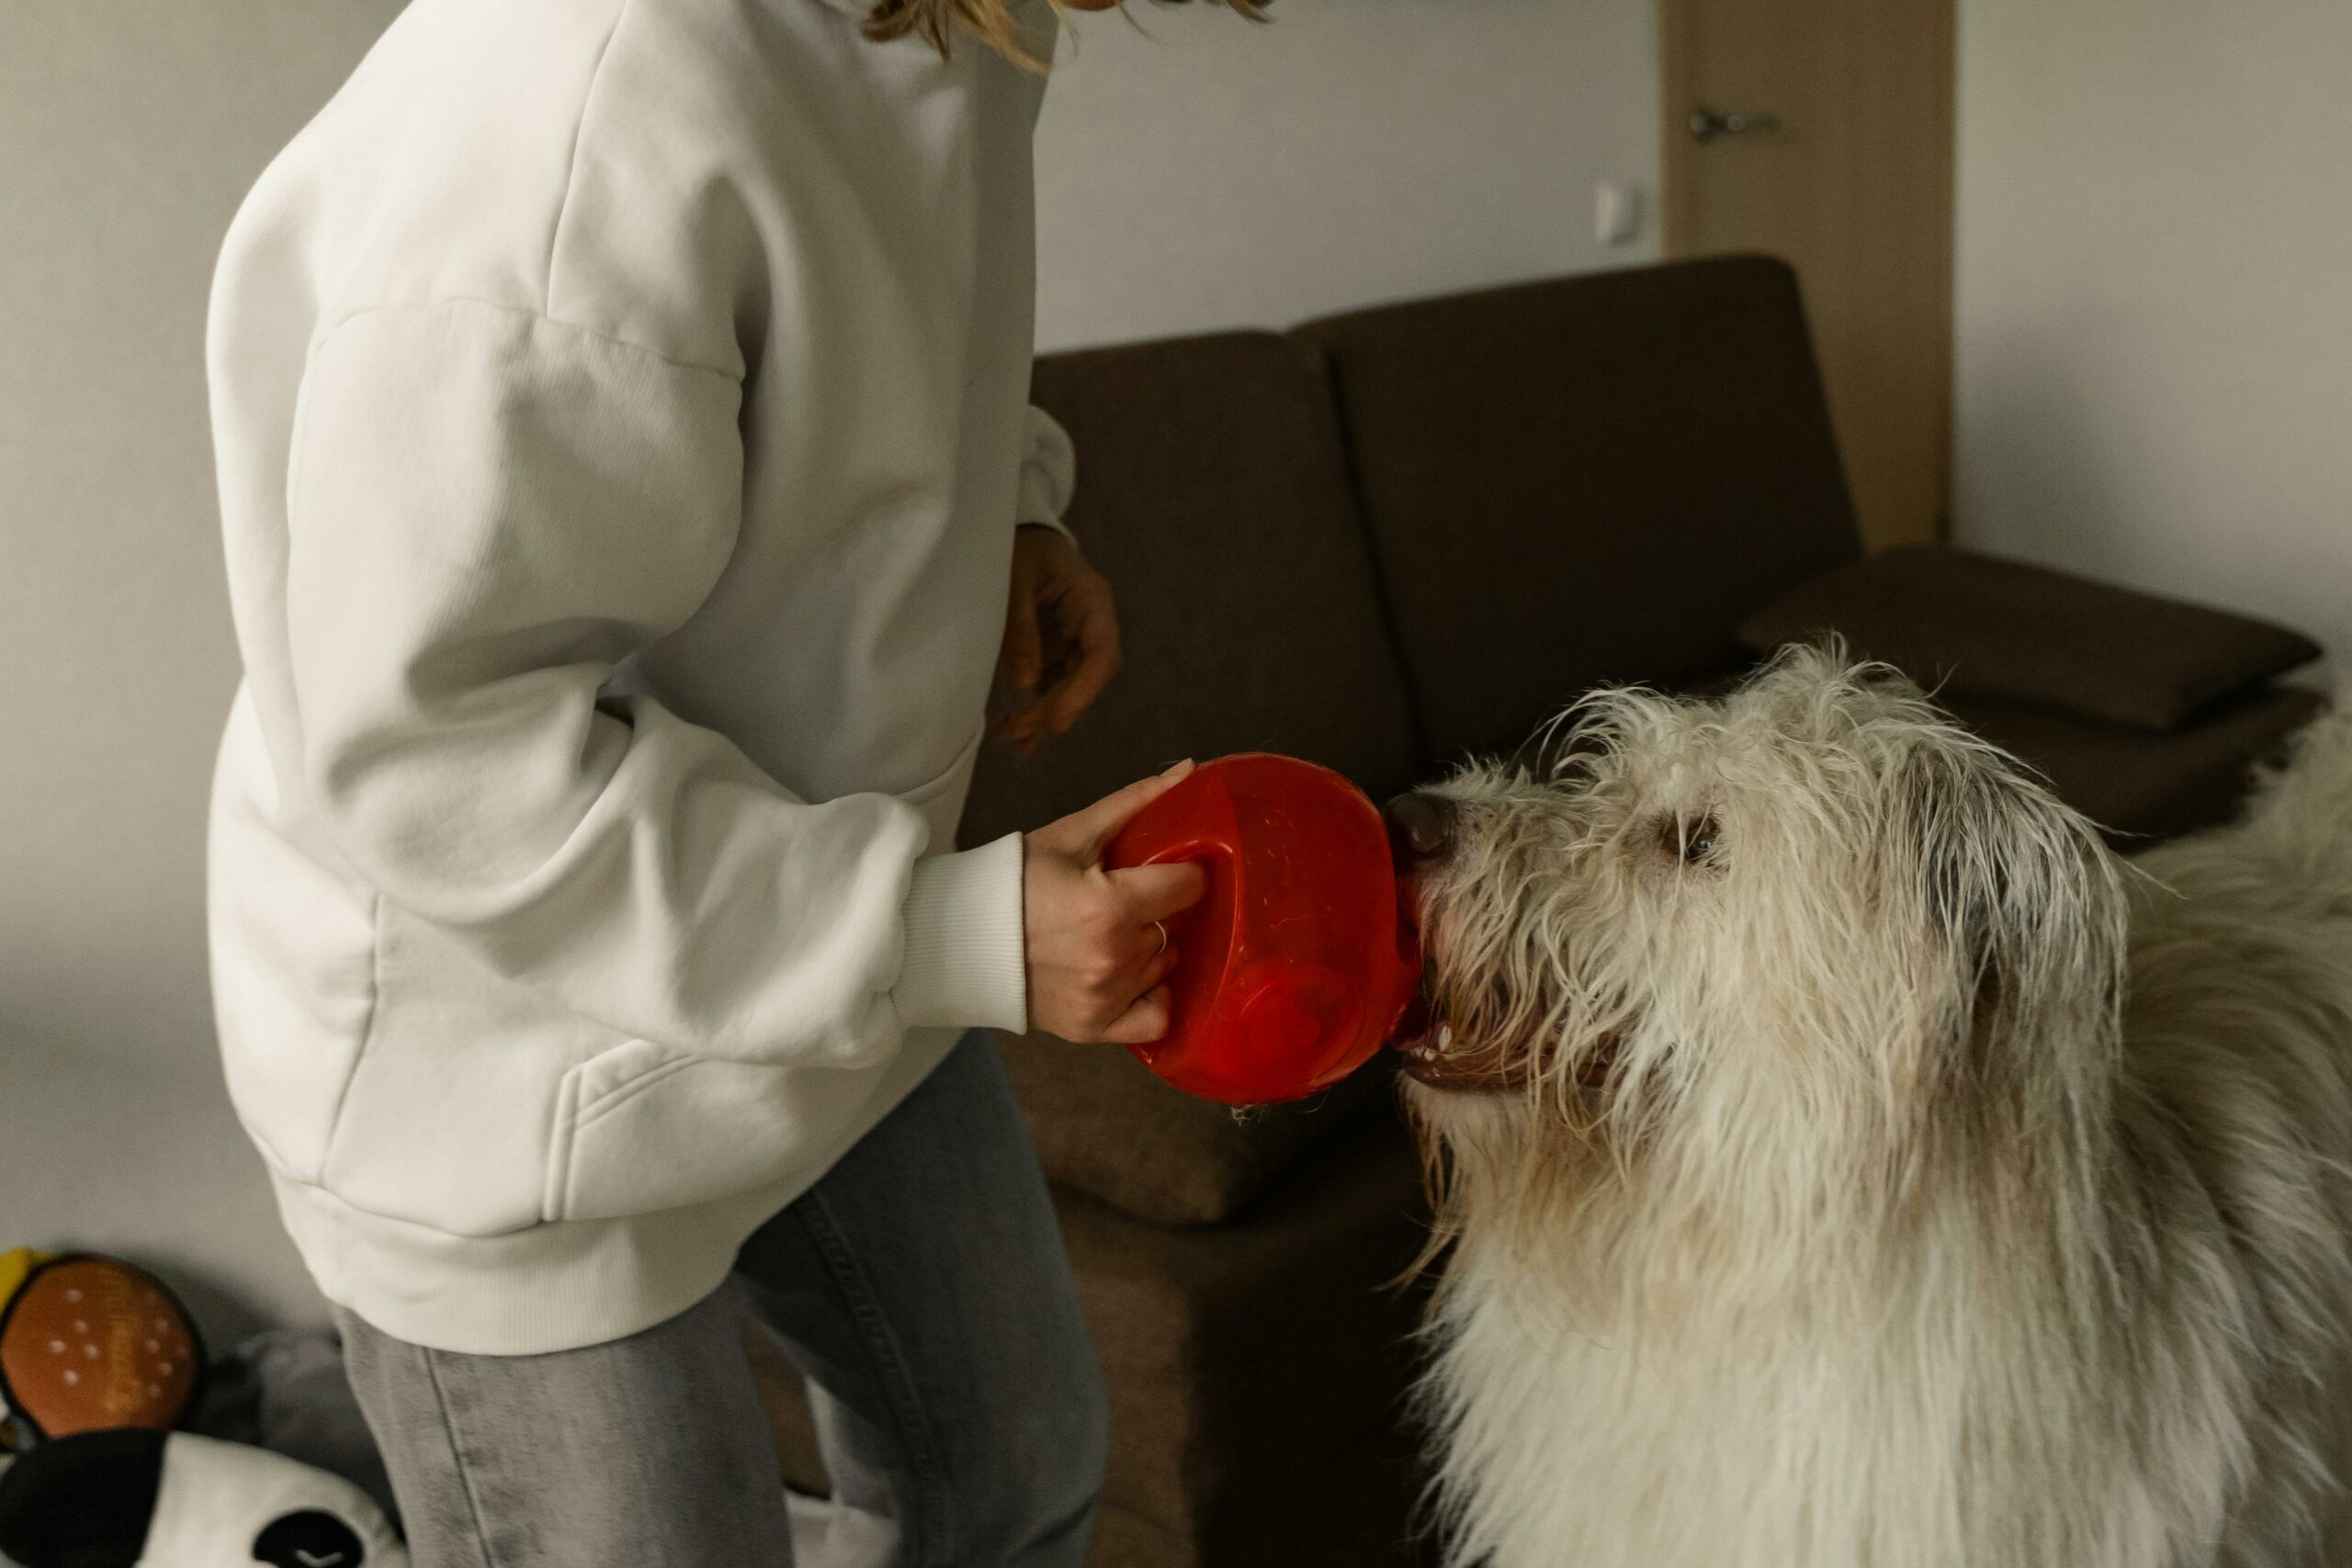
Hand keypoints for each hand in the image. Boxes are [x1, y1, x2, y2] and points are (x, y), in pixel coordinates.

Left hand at [994, 524, 1119, 754]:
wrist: (1020, 530)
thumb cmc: (1019, 545)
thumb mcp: (1014, 578)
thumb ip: (1019, 627)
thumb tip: (1025, 684)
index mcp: (1092, 602)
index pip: (1103, 655)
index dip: (1083, 691)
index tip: (1055, 719)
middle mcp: (1091, 625)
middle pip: (1086, 679)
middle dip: (1054, 710)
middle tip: (1016, 734)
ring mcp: (1075, 637)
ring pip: (1069, 686)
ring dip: (1043, 715)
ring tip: (1010, 740)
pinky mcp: (1056, 645)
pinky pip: (1052, 682)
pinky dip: (1035, 705)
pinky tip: (1012, 729)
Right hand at [1024, 760, 1207, 1043]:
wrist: (959, 937)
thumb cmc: (1015, 880)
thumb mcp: (1073, 835)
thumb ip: (1135, 803)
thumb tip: (1190, 770)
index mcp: (1111, 906)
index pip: (1188, 887)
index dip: (1181, 873)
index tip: (1163, 871)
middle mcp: (1114, 957)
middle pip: (1173, 927)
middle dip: (1158, 911)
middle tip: (1125, 901)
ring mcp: (1105, 997)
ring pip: (1164, 966)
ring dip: (1149, 949)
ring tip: (1113, 934)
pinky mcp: (1093, 1027)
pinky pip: (1156, 1018)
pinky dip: (1150, 997)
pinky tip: (1129, 977)